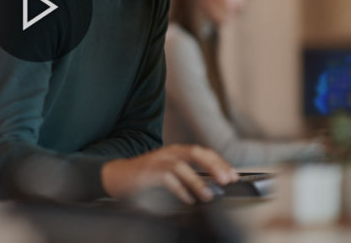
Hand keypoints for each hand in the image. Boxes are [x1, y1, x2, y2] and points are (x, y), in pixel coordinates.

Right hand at [101, 144, 238, 203]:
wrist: (116, 176)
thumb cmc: (145, 177)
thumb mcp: (168, 172)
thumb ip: (187, 175)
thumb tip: (211, 186)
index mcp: (175, 151)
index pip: (202, 152)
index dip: (219, 162)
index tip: (233, 175)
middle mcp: (168, 152)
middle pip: (195, 152)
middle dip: (214, 165)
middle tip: (227, 180)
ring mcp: (157, 160)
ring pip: (182, 166)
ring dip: (198, 181)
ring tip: (208, 196)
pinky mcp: (148, 172)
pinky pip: (167, 179)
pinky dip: (180, 190)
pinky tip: (188, 200)